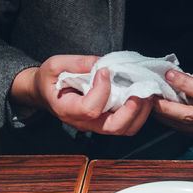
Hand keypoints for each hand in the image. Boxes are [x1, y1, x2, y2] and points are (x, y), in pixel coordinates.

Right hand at [11, 55, 152, 135]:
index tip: (104, 71)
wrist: (45, 93)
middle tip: (140, 90)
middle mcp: (84, 123)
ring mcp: (96, 124)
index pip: (90, 109)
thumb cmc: (49, 80)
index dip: (102, 91)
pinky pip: (126, 124)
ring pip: (124, 129)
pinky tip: (142, 97)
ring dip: (140, 113)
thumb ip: (77, 63)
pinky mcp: (105, 121)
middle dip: (132, 110)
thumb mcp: (55, 65)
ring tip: (146, 93)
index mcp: (67, 109)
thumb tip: (101, 62)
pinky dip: (139, 113)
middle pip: (113, 127)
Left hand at [153, 69, 192, 139]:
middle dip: (166, 106)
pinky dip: (169, 121)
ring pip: (183, 125)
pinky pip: (182, 130)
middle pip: (189, 115)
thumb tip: (176, 79)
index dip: (185, 83)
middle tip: (150, 96)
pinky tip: (160, 113)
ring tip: (150, 104)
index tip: (169, 74)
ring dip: (163, 114)